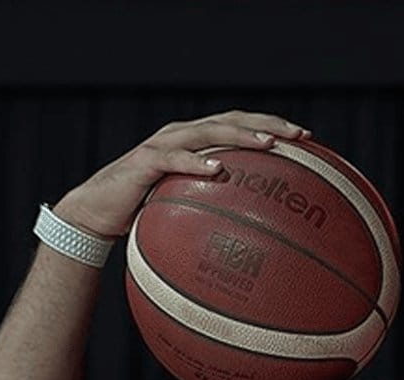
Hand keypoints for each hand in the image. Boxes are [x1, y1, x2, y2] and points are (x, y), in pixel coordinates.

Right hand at [51, 111, 310, 236]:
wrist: (95, 213)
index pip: (240, 124)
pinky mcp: (144, 161)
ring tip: (268, 143)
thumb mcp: (187, 207)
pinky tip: (218, 169)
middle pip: (231, 119)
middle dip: (267, 123)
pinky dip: (195, 162)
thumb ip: (218, 207)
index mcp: (197, 141)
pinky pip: (173, 158)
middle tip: (299, 135)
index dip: (273, 125)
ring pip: (207, 131)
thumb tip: (262, 234)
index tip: (307, 137)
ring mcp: (163, 144)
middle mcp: (182, 134)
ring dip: (239, 135)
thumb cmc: (145, 212)